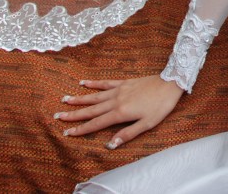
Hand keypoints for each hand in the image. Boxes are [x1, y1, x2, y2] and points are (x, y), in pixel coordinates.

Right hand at [53, 75, 184, 148]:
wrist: (170, 83)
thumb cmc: (160, 106)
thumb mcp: (147, 124)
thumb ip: (128, 134)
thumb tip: (110, 145)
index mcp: (120, 113)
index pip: (96, 123)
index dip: (81, 129)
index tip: (67, 132)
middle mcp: (115, 101)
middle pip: (91, 109)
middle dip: (73, 114)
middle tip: (57, 116)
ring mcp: (119, 90)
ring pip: (95, 96)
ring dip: (79, 98)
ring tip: (64, 99)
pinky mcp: (123, 82)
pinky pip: (105, 83)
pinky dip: (94, 84)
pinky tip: (83, 83)